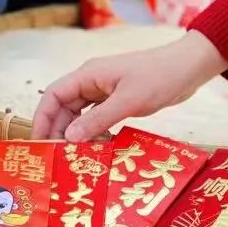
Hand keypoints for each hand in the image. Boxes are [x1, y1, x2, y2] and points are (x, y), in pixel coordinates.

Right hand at [32, 31, 227, 141]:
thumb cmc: (159, 78)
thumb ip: (97, 120)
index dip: (42, 118)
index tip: (39, 143)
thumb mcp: (128, 101)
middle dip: (59, 131)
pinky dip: (94, 132)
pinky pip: (97, 118)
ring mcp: (105, 91)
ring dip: (77, 134)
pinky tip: (99, 148)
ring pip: (80, 114)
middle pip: (64, 107)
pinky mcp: (117, 99)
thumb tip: (69, 139)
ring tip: (78, 157)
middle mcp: (91, 82)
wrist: (188, 68)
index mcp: (88, 75)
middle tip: (59, 159)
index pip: (53, 95)